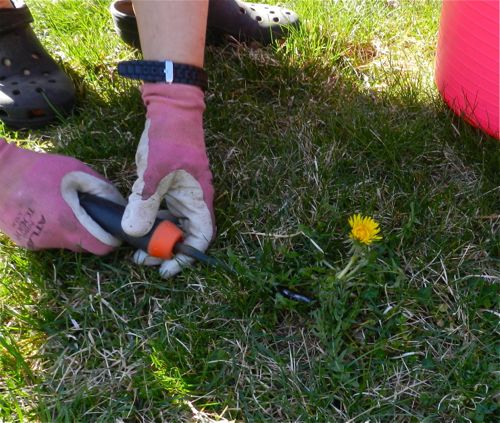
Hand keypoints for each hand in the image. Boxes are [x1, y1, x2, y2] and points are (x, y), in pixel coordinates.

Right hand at [0, 140, 123, 253]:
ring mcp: (37, 243)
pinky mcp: (24, 242)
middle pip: (84, 245)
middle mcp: (54, 238)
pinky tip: (44, 210)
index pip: (102, 247)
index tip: (111, 229)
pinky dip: (51, 228)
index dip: (111, 239)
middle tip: (84, 211)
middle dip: (90, 232)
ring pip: (66, 242)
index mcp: (69, 223)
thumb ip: (102, 189)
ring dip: (69, 229)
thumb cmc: (39, 170)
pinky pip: (48, 238)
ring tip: (60, 207)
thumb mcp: (77, 171)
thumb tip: (118, 206)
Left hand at [121, 83, 214, 277]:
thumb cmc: (170, 138)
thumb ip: (145, 202)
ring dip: (155, 239)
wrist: (169, 111)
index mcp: (198, 199)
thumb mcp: (156, 172)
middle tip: (143, 259)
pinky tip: (133, 227)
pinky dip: (149, 222)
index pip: (201, 237)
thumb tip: (132, 232)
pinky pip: (160, 212)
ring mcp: (179, 196)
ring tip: (135, 248)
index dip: (186, 256)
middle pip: (184, 236)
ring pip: (171, 226)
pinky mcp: (166, 189)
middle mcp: (191, 201)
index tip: (165, 268)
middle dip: (166, 251)